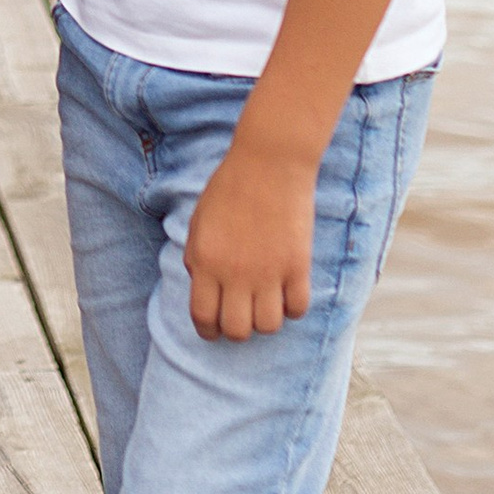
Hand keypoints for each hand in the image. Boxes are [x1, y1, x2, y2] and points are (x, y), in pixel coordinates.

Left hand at [185, 135, 317, 339]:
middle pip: (237, 330)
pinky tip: (287, 294)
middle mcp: (235, 273)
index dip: (207, 331)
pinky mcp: (297, 266)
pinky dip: (292, 308)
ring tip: (265, 305)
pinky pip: (297, 308)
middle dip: (236, 331)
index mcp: (206, 261)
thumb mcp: (199, 220)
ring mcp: (269, 272)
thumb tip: (200, 286)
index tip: (213, 331)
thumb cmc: (230, 187)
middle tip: (241, 319)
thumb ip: (196, 256)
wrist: (269, 162)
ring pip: (268, 326)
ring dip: (265, 321)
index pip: (203, 316)